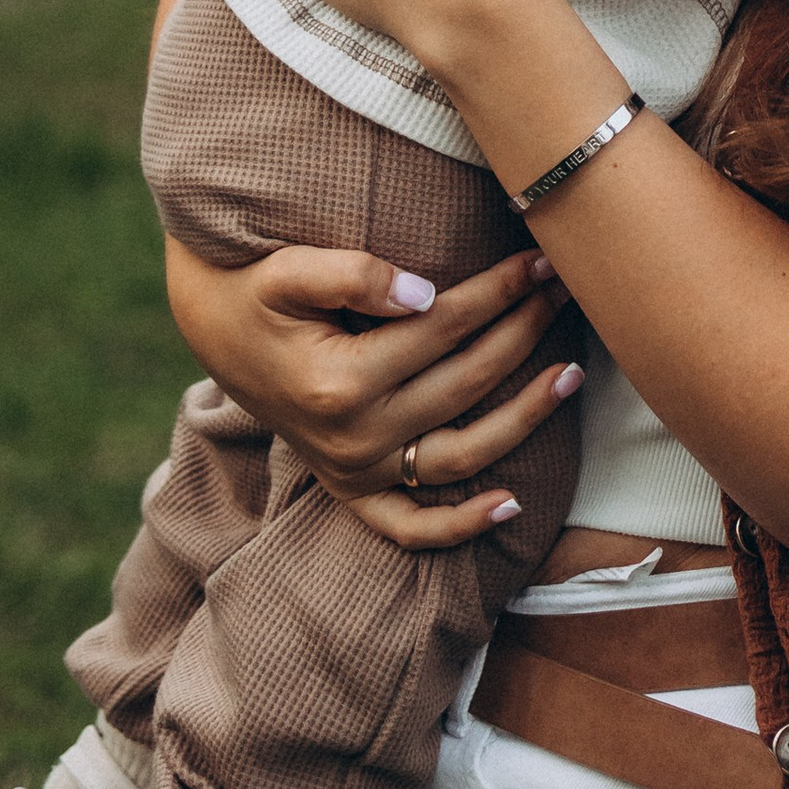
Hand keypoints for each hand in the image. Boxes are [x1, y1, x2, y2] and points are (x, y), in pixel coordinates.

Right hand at [163, 232, 580, 552]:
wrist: (217, 333)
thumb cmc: (258, 292)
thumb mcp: (288, 271)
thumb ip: (352, 274)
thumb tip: (424, 293)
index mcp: (340, 380)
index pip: (444, 328)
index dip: (499, 290)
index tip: (541, 261)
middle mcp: (354, 436)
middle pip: (466, 383)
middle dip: (524, 332)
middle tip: (566, 292)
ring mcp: (356, 471)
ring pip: (461, 456)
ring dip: (524, 419)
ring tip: (572, 374)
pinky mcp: (353, 491)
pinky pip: (411, 527)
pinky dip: (461, 527)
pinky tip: (512, 504)